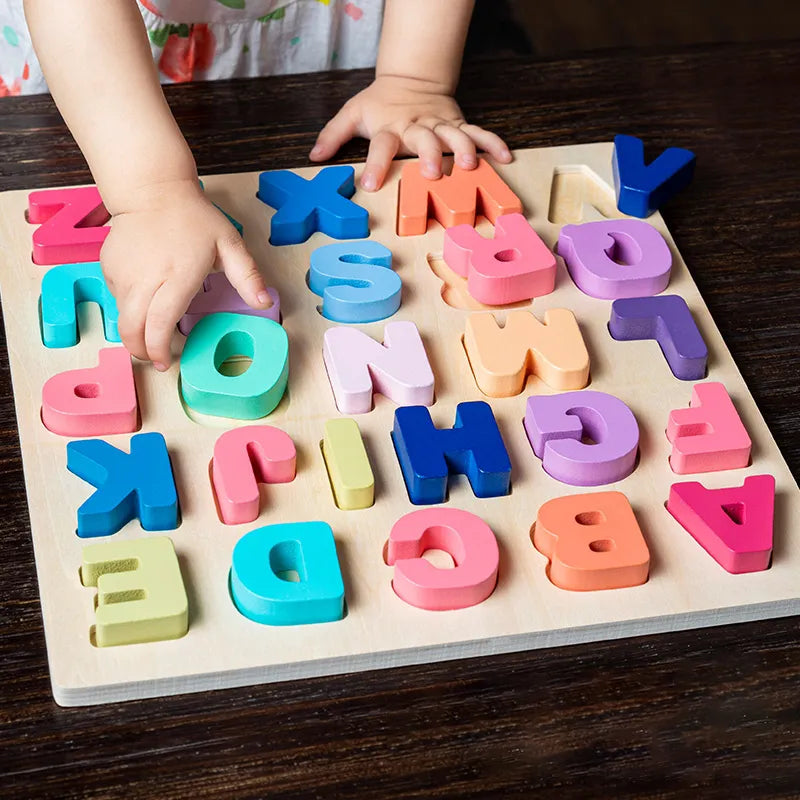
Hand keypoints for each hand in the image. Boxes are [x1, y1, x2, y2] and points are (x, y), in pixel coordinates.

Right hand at [100, 179, 270, 369]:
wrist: (152, 190)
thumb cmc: (193, 218)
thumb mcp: (229, 243)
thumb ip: (247, 276)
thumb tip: (264, 302)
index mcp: (177, 276)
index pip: (160, 323)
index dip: (159, 348)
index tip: (167, 362)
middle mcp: (145, 278)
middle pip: (132, 328)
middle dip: (141, 350)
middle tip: (156, 358)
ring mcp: (123, 273)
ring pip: (122, 316)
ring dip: (134, 331)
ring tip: (150, 335)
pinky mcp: (108, 267)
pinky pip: (116, 297)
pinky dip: (128, 307)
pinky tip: (143, 301)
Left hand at [309, 75, 511, 190]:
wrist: (411, 78)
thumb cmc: (380, 103)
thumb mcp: (352, 114)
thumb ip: (333, 135)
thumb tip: (313, 157)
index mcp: (389, 126)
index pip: (380, 145)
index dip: (374, 163)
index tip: (369, 183)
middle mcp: (416, 126)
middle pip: (424, 139)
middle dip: (429, 155)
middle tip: (433, 172)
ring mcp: (440, 125)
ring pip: (455, 136)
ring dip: (464, 149)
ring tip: (471, 165)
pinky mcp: (458, 123)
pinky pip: (478, 132)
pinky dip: (492, 143)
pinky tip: (505, 157)